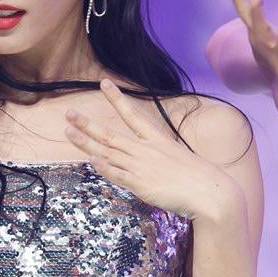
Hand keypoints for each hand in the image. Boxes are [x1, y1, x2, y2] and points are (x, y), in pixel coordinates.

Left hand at [64, 80, 243, 222]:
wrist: (209, 193)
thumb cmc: (198, 178)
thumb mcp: (178, 159)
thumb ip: (161, 157)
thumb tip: (153, 160)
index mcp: (157, 140)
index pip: (132, 114)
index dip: (116, 98)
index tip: (104, 83)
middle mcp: (145, 150)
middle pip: (111, 134)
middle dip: (88, 123)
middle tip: (69, 113)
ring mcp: (141, 166)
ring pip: (108, 152)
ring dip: (86, 142)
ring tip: (68, 132)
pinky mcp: (141, 184)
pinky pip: (117, 174)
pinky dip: (103, 167)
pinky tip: (90, 161)